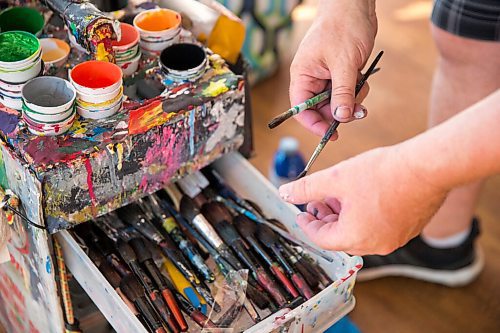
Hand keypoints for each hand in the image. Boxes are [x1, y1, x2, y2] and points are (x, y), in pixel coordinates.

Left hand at [278, 145, 448, 254]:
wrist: (427, 168)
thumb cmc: (383, 173)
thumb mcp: (336, 178)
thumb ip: (307, 188)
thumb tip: (285, 193)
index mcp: (354, 238)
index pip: (321, 238)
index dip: (307, 224)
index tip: (301, 212)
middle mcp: (375, 245)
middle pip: (340, 237)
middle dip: (325, 218)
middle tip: (318, 201)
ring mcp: (394, 239)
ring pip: (359, 232)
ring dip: (343, 216)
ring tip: (338, 195)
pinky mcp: (407, 230)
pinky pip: (378, 227)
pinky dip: (363, 216)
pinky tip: (361, 196)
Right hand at [289, 0, 376, 138]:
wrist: (355, 5)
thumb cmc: (343, 26)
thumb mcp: (344, 63)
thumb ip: (342, 93)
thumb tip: (341, 118)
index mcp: (303, 75)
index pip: (301, 108)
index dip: (314, 123)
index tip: (330, 133)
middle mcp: (312, 78)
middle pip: (320, 108)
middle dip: (339, 112)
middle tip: (358, 113)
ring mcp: (326, 76)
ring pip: (336, 101)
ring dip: (352, 101)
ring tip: (362, 89)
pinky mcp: (340, 73)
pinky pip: (347, 92)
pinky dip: (357, 91)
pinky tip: (362, 80)